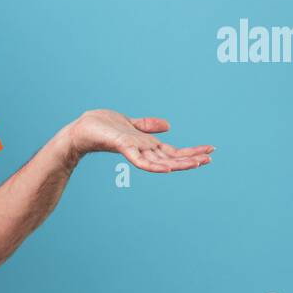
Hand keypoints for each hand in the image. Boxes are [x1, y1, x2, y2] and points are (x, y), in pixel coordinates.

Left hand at [65, 109, 212, 172]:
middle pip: (171, 157)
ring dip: (180, 163)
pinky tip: (169, 169)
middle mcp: (142, 150)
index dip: (191, 152)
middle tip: (211, 159)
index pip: (173, 151)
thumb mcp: (131, 123)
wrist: (81, 129)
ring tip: (198, 163)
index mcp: (146, 145)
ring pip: (161, 161)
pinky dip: (155, 165)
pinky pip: (141, 160)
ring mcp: (134, 151)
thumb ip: (148, 126)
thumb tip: (168, 126)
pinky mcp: (123, 147)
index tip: (210, 150)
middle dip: (191, 159)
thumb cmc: (102, 126)